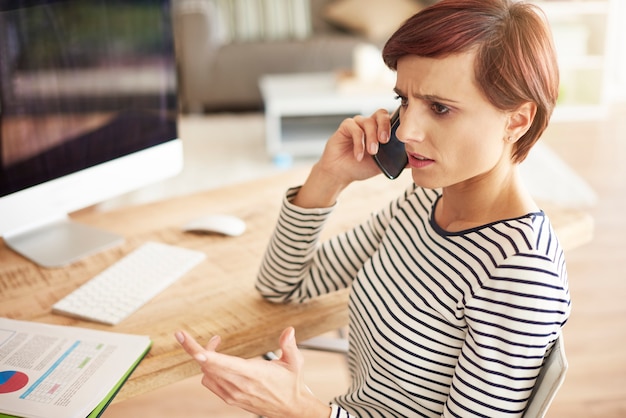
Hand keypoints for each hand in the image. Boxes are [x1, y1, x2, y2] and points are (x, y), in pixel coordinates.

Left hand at [174, 327, 329, 417]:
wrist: (290, 409)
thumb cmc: (291, 384)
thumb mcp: (295, 362)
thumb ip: (289, 345)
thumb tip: (289, 330)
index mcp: (254, 374)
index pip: (223, 364)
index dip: (206, 355)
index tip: (193, 347)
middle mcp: (239, 386)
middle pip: (208, 367)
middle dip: (194, 349)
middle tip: (193, 336)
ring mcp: (233, 394)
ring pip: (207, 373)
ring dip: (205, 357)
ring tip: (216, 343)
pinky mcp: (230, 399)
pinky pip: (210, 382)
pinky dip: (208, 369)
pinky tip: (218, 361)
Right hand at [293, 108, 393, 207]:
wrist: (341, 174)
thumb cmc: (360, 167)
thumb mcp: (382, 165)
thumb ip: (395, 161)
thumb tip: (413, 161)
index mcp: (380, 130)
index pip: (392, 119)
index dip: (397, 123)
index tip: (400, 137)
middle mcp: (369, 124)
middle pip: (381, 114)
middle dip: (385, 126)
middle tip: (385, 141)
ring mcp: (357, 124)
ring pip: (368, 122)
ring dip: (371, 137)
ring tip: (372, 152)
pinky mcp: (345, 127)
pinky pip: (354, 128)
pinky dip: (359, 142)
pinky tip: (359, 155)